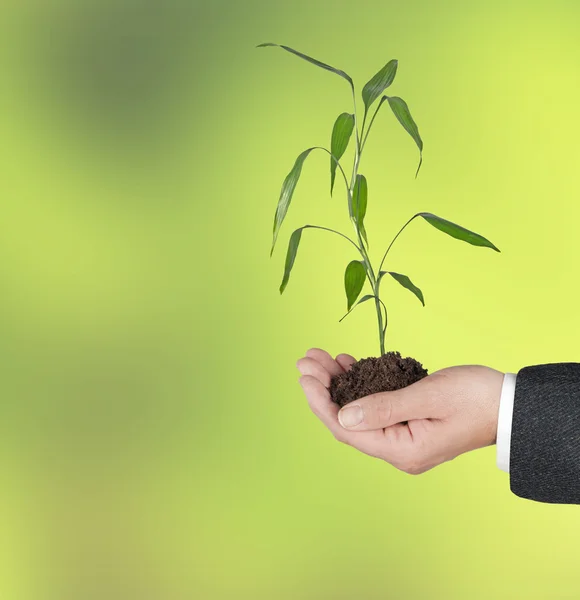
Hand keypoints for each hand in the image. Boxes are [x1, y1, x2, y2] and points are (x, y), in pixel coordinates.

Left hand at [297, 348, 503, 473]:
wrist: (510, 405)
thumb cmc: (476, 398)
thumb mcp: (428, 397)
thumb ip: (384, 407)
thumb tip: (341, 415)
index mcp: (402, 449)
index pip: (345, 428)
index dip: (320, 401)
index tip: (304, 375)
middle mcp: (398, 449)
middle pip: (347, 420)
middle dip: (324, 388)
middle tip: (306, 360)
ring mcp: (402, 438)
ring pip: (358, 411)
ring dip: (338, 384)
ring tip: (321, 358)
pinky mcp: (408, 424)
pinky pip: (375, 406)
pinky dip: (360, 384)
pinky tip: (348, 364)